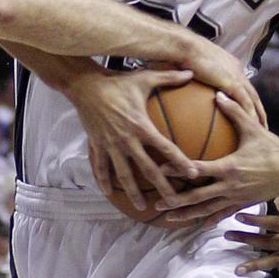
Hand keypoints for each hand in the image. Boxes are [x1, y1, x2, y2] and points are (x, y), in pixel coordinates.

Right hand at [66, 66, 198, 211]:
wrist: (85, 85)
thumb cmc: (117, 81)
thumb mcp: (145, 78)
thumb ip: (169, 77)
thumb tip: (191, 71)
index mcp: (141, 126)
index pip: (166, 148)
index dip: (180, 162)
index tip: (193, 175)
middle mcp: (127, 140)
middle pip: (148, 169)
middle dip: (162, 186)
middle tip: (174, 202)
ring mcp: (110, 145)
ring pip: (123, 174)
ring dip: (133, 192)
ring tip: (142, 206)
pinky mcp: (96, 145)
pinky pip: (100, 167)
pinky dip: (104, 181)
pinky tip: (109, 193)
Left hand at [156, 93, 278, 223]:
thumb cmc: (273, 148)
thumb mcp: (253, 128)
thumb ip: (234, 112)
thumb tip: (218, 94)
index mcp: (229, 167)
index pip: (199, 169)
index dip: (179, 169)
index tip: (160, 169)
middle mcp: (230, 186)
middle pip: (198, 196)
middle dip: (176, 201)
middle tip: (157, 203)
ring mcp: (236, 198)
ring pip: (207, 210)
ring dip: (187, 215)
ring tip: (168, 218)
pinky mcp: (242, 204)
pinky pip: (222, 214)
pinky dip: (207, 220)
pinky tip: (195, 225)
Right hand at [177, 38, 265, 128]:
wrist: (186, 47)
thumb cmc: (185, 54)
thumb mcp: (195, 67)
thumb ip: (199, 77)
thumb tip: (192, 85)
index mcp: (230, 66)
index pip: (244, 85)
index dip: (249, 98)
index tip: (252, 110)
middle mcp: (237, 70)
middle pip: (252, 93)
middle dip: (259, 108)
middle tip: (262, 123)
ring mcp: (235, 76)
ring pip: (253, 99)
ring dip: (259, 114)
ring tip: (262, 128)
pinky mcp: (231, 82)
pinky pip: (244, 101)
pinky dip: (249, 113)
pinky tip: (252, 124)